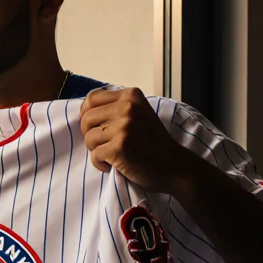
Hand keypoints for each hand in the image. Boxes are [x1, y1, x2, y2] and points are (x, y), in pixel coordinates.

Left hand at [79, 88, 199, 195]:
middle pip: (87, 118)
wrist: (176, 166)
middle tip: (104, 145)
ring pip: (89, 137)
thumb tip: (86, 110)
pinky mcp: (120, 147)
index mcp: (131, 96)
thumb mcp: (140, 113)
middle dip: (90, 134)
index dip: (87, 114)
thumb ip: (117, 107)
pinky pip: (95, 155)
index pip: (92, 98)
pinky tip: (114, 165)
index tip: (95, 127)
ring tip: (112, 155)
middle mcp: (127, 107)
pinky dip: (101, 164)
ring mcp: (124, 127)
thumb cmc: (154, 143)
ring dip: (96, 150)